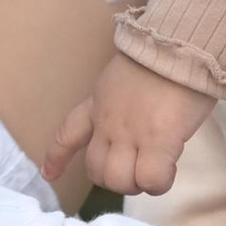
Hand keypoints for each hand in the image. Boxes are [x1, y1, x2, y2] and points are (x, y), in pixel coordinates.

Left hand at [44, 49, 215, 196]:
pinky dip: (159, 183)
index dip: (57, 157)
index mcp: (98, 103)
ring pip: (119, 180)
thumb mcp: (122, 77)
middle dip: (116, 178)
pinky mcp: (158, 141)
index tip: (49, 174)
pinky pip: (151, 179)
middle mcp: (108, 122)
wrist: (176, 42)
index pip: (68, 133)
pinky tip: (169, 169)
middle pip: (96, 170)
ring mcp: (130, 134)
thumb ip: (119, 101)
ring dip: (137, 183)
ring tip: (155, 169)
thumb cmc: (158, 54)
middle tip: (139, 167)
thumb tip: (136, 123)